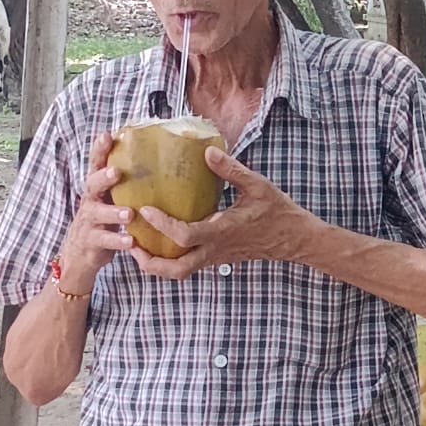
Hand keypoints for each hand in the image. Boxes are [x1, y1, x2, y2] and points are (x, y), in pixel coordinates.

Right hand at [56, 131, 133, 291]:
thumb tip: (159, 158)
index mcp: (97, 188)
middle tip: (116, 172)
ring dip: (113, 213)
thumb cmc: (105, 219)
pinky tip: (131, 241)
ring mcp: (89, 222)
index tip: (107, 135)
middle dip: (103, 178)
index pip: (96, 164)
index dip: (99, 150)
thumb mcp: (112, 198)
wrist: (82, 253)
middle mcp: (90, 201)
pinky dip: (117, 241)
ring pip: (98, 214)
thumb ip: (127, 183)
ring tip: (129, 213)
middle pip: (91, 185)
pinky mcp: (92, 242)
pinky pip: (104, 241)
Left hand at [128, 146, 313, 279]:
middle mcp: (216, 250)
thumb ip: (231, 170)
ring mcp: (217, 257)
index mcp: (224, 231)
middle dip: (148, 261)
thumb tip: (207, 153)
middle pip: (175, 269)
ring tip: (139, 246)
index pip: (185, 235)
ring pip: (180, 273)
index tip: (145, 209)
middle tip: (130, 242)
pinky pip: (188, 265)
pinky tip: (162, 241)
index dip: (162, 225)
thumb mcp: (258, 186)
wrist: (296, 239)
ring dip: (156, 265)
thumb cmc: (279, 212)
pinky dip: (169, 259)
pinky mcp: (219, 258)